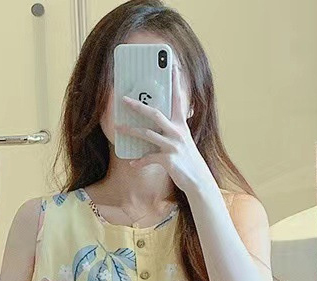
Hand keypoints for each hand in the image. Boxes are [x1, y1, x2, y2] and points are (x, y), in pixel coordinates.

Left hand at [116, 59, 215, 194]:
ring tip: (117, 128)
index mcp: (181, 125)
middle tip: (124, 99)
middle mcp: (177, 132)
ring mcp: (173, 146)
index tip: (172, 64)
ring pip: (147, 134)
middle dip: (138, 106)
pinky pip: (149, 158)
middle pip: (155, 114)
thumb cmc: (188, 160)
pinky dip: (139, 161)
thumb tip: (162, 122)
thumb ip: (175, 129)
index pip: (177, 99)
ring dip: (130, 131)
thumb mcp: (184, 141)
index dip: (175, 81)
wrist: (198, 181)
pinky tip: (132, 163)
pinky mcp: (169, 160)